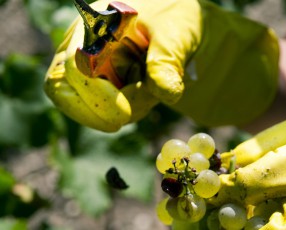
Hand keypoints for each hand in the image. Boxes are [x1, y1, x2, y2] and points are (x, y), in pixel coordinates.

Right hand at [44, 0, 278, 131]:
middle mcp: (82, 47)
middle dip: (97, 110)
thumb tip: (167, 92)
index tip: (122, 115)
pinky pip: (101, 111)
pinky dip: (124, 112)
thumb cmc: (176, 23)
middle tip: (126, 118)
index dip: (94, 94)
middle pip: (63, 89)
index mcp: (94, 25)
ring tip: (150, 93)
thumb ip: (167, 60)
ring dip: (115, 112)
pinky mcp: (101, 87)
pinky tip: (147, 95)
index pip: (74, 65)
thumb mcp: (176, 33)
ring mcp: (88, 69)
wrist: (182, 34)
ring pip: (83, 106)